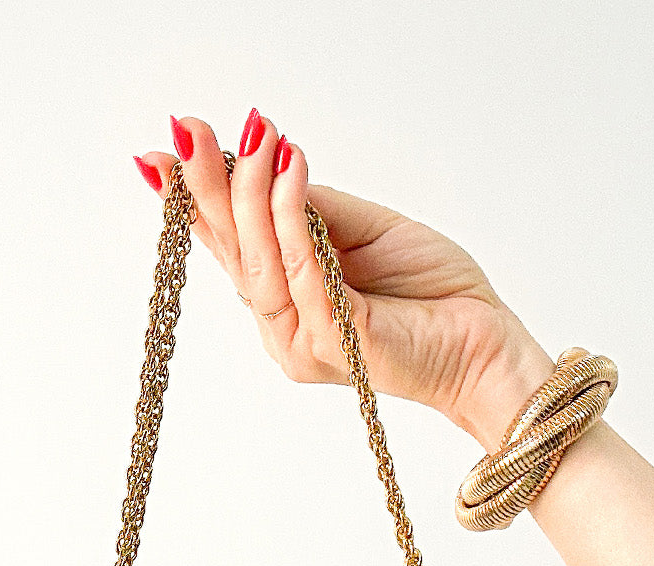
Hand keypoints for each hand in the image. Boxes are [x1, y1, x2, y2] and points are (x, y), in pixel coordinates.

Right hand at [133, 109, 555, 448]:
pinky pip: (303, 273)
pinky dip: (293, 218)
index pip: (231, 245)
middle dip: (207, 187)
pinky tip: (292, 169)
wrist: (485, 346)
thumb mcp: (363, 230)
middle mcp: (284, 327)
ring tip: (257, 137)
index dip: (195, 198)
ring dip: (251, 194)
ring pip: (259, 264)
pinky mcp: (334, 345)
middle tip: (188, 130)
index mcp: (286, 300)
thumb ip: (313, 209)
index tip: (167, 146)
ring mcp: (304, 341)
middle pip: (232, 253)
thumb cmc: (431, 293)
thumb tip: (267, 159)